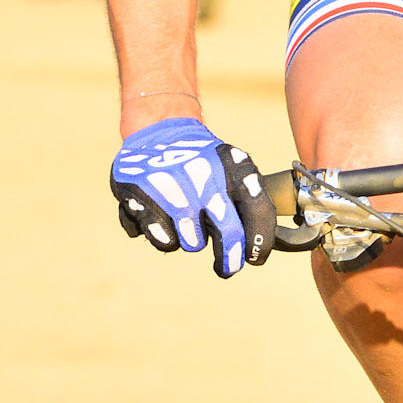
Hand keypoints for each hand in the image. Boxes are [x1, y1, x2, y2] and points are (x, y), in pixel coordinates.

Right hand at [110, 115, 276, 277]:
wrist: (158, 133)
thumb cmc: (204, 161)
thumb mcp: (233, 168)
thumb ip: (248, 202)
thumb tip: (262, 245)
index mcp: (234, 165)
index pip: (259, 209)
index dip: (260, 241)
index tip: (257, 259)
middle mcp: (204, 176)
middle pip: (229, 233)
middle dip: (231, 259)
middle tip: (229, 269)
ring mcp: (172, 187)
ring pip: (192, 242)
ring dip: (192, 240)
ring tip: (186, 218)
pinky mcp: (139, 197)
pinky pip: (163, 240)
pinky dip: (165, 237)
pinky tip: (162, 217)